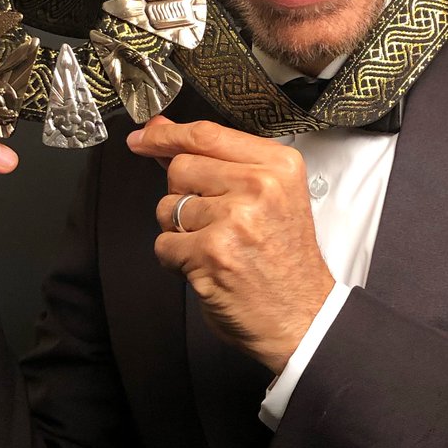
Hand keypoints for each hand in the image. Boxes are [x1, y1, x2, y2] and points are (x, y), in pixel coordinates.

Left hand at [127, 117, 333, 373]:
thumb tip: (160, 131)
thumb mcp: (270, 196)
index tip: (144, 136)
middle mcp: (260, 186)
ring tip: (216, 246)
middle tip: (212, 221)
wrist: (304, 316)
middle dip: (183, 195)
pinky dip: (176, 260)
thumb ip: (218, 161)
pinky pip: (164, 244)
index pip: (207, 135)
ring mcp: (235, 220)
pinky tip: (207, 266)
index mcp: (279, 165)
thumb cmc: (284, 258)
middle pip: (181, 168)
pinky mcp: (212, 254)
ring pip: (168, 207)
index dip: (167, 135)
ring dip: (180, 230)